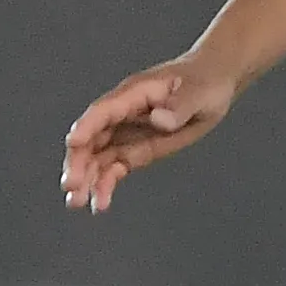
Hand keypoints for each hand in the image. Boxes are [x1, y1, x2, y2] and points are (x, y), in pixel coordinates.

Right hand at [61, 54, 238, 212]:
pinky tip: (99, 204)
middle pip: (92, 136)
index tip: (73, 143)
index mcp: (136, 93)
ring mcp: (126, 132)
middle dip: (79, 160)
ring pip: (97, 156)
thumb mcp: (199, 93)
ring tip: (77, 203)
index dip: (87, 125)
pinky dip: (104, 184)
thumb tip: (159, 119)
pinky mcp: (133, 149)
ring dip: (86, 178)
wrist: (213, 84)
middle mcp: (123, 113)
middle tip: (72, 186)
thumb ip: (179, 106)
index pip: (105, 110)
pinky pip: (113, 167)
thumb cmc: (204, 81)